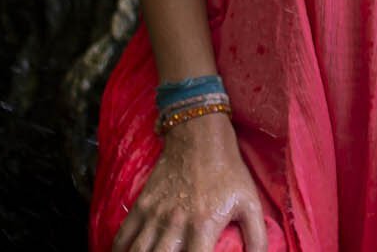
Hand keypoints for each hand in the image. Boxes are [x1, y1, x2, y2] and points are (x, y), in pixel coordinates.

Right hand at [113, 115, 268, 250]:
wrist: (199, 136)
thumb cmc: (228, 171)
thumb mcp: (250, 203)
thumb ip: (257, 237)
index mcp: (203, 226)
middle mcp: (175, 224)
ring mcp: (155, 214)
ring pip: (138, 251)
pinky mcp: (142, 204)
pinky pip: (123, 235)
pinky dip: (119, 250)